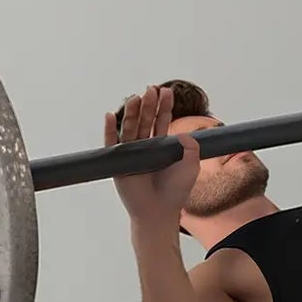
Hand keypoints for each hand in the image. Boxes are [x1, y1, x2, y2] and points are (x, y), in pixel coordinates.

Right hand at [105, 85, 201, 227]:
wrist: (159, 211)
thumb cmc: (176, 192)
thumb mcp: (191, 166)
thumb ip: (191, 147)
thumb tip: (183, 133)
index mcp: (162, 146)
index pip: (162, 121)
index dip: (164, 107)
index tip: (166, 91)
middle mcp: (145, 147)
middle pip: (146, 121)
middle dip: (149, 105)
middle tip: (152, 89)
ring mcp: (131, 153)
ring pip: (131, 128)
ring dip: (132, 112)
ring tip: (135, 98)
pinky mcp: (118, 162)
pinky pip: (112, 142)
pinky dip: (110, 129)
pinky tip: (111, 115)